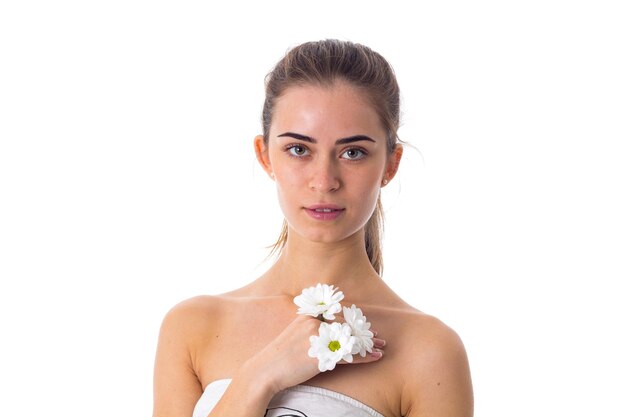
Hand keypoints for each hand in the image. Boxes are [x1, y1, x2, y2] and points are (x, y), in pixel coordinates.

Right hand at [236, 314, 384, 394]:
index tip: (364, 323)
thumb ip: (309, 327)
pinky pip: (349, 355)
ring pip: (351, 340)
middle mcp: (314, 324)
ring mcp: (318, 339)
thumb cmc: (278, 356)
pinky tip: (376, 357)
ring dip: (368, 344)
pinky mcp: (322, 356)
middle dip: (364, 331)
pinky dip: (365, 356)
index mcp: (307, 316)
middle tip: (378, 336)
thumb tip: (325, 330)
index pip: (337, 313)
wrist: (265, 371)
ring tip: (381, 346)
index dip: (353, 318)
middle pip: (346, 325)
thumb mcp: (293, 334)